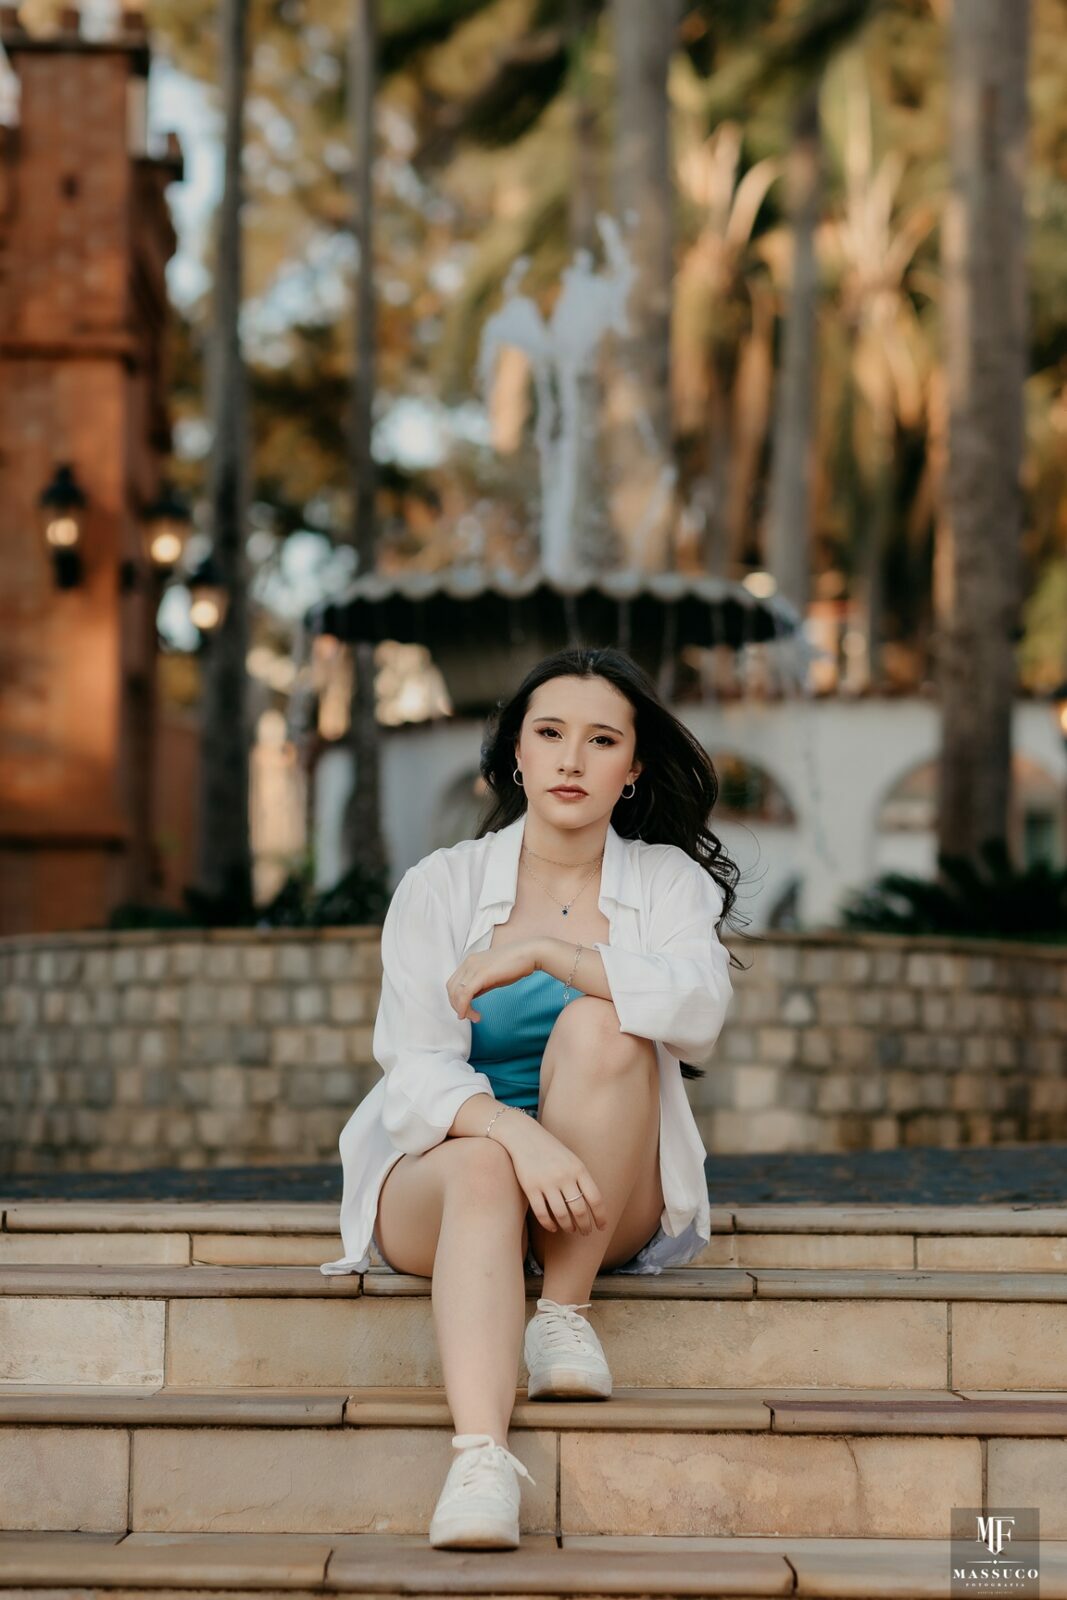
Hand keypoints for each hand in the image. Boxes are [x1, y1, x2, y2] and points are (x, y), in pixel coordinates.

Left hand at [446, 939, 541, 1021]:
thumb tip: (471, 997)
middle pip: (451, 988)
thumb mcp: (493, 976)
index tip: (466, 1010)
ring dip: (462, 1009)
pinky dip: (465, 1007)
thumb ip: (480, 985)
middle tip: (469, 1016)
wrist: (530, 954)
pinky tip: (473, 1015)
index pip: (453, 983)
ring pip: (456, 993)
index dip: (456, 999)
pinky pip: (465, 994)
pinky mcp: (481, 974)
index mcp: (470, 961)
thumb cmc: (515, 965)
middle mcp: (468, 963)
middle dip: (457, 1006)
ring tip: (475, 1017)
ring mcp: (474, 967)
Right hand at [494, 1113, 607, 1236]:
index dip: (600, 1216)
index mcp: (578, 1169)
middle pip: (579, 1210)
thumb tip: (593, 1206)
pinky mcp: (530, 1188)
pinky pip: (542, 1213)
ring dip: (568, 1227)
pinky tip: (554, 1228)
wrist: (524, 1136)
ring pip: (561, 1215)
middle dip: (585, 1226)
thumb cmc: (552, 1151)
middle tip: (585, 1232)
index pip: (595, 1199)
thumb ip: (582, 1180)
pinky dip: (549, 1224)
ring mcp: (546, 1182)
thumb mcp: (572, 1160)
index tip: (602, 1227)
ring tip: (571, 1230)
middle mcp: (564, 1176)